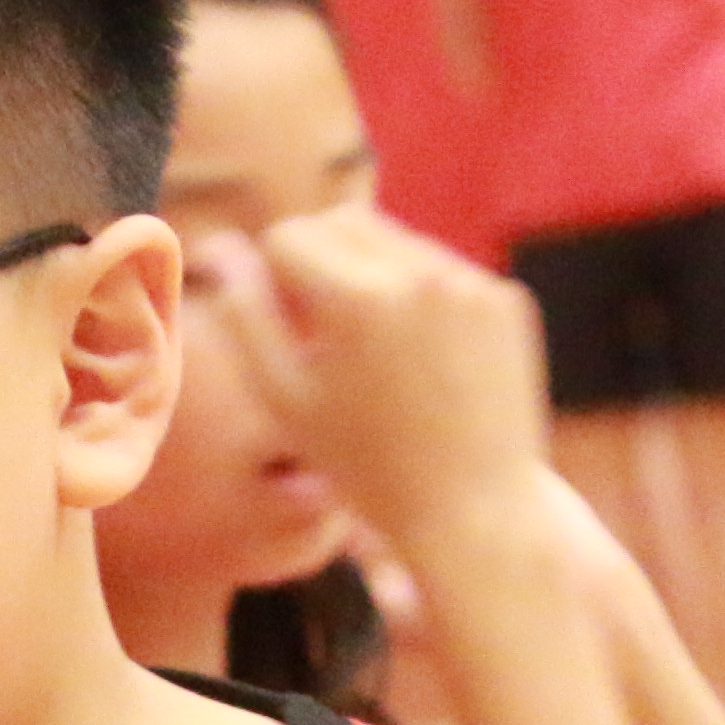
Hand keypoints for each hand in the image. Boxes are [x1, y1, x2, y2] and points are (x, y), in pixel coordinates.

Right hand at [198, 206, 552, 550]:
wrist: (474, 505)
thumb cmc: (364, 463)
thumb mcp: (285, 397)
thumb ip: (246, 313)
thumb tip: (218, 245)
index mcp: (359, 300)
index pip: (289, 236)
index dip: (273, 280)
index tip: (286, 330)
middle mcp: (421, 276)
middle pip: (341, 220)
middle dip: (318, 260)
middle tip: (320, 329)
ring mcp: (471, 283)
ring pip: (393, 237)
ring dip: (367, 272)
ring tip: (369, 346)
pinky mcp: (505, 297)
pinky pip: (440, 267)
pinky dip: (416, 294)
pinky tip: (417, 356)